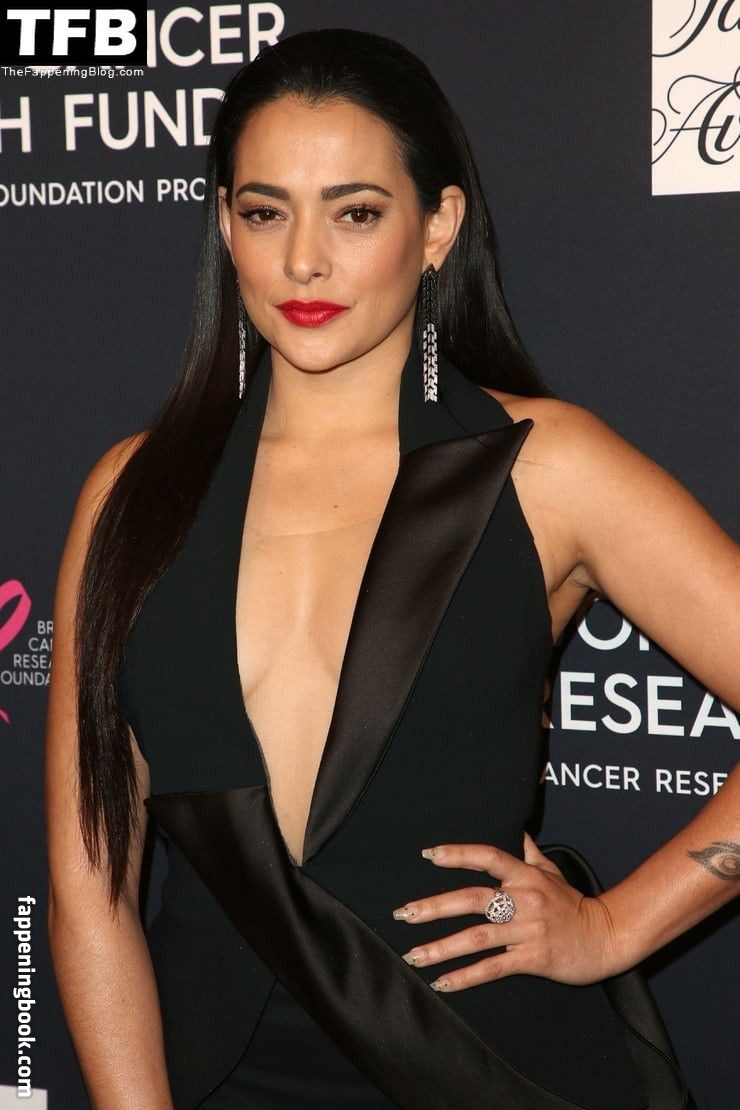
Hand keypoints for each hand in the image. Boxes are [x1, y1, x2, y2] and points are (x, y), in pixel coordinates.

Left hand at [391, 833, 625, 991]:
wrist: (607, 937)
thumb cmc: (574, 904)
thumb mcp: (552, 871)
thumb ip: (529, 852)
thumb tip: (516, 828)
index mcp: (525, 875)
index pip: (488, 857)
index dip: (458, 854)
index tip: (428, 855)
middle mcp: (523, 900)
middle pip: (471, 900)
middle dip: (433, 907)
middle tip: (403, 913)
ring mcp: (527, 930)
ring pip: (476, 938)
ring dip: (441, 947)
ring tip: (413, 955)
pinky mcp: (533, 959)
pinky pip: (493, 967)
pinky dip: (465, 977)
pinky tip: (442, 982)